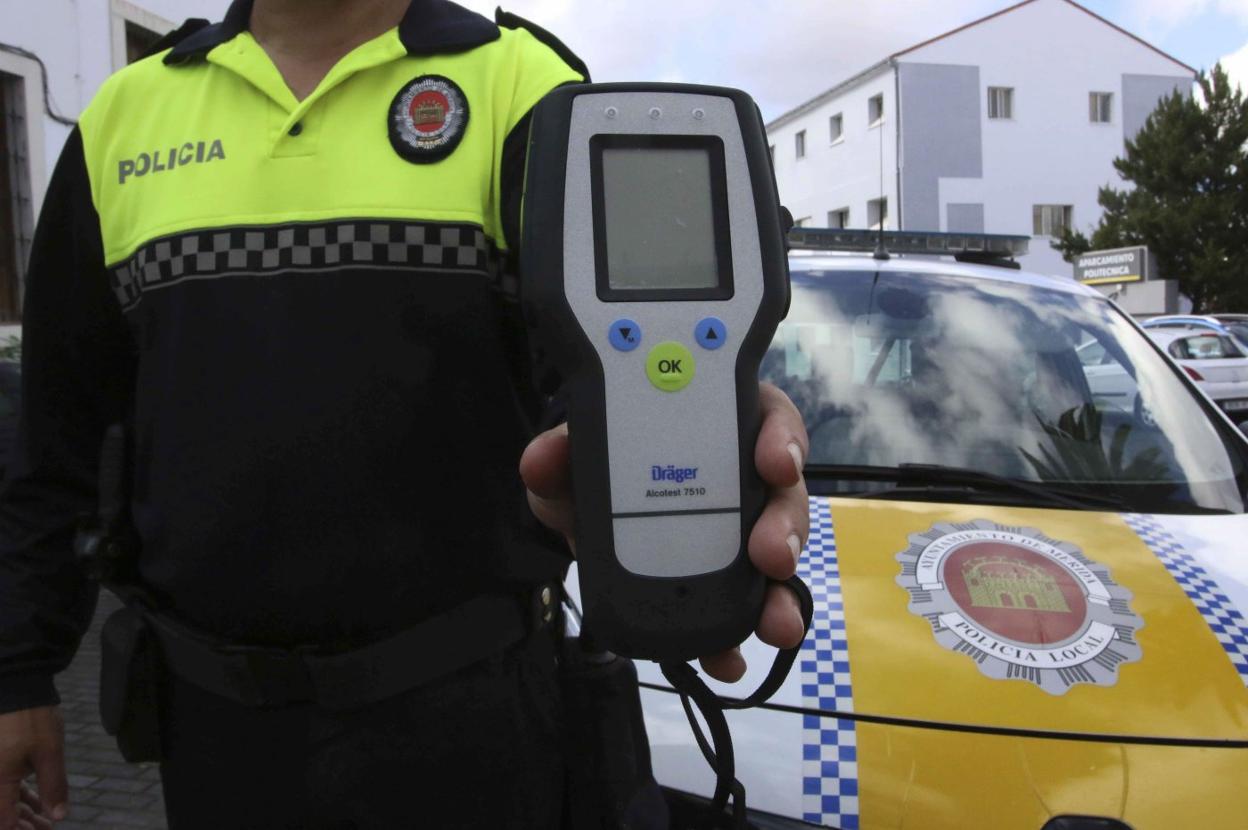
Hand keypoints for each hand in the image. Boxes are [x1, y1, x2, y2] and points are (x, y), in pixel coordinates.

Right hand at [0, 707, 66, 829]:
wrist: (15, 686)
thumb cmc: (32, 718)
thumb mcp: (49, 752)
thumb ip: (53, 786)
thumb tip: (58, 816)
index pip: (4, 822)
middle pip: (2, 814)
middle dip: (24, 825)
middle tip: (48, 828)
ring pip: (4, 801)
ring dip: (24, 813)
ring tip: (48, 821)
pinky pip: (5, 786)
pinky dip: (21, 796)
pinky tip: (39, 803)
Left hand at [520, 382, 809, 681]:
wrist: (588, 524)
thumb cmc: (596, 472)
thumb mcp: (574, 458)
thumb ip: (559, 456)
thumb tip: (541, 459)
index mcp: (717, 425)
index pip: (765, 418)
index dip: (780, 438)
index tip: (775, 464)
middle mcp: (742, 476)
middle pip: (784, 494)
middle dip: (786, 526)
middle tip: (771, 556)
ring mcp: (742, 532)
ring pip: (780, 554)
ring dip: (781, 592)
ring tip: (774, 623)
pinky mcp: (731, 581)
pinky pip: (750, 605)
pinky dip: (743, 633)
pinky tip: (731, 660)